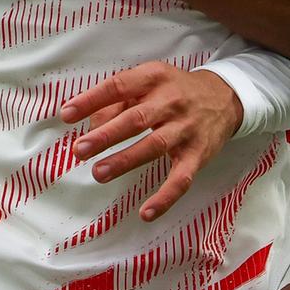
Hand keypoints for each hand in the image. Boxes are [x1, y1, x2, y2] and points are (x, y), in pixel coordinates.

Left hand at [61, 63, 243, 220]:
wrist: (223, 97)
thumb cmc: (174, 89)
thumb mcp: (149, 81)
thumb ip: (119, 99)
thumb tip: (91, 122)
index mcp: (154, 77)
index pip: (118, 86)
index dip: (91, 100)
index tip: (66, 114)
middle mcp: (171, 101)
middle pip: (135, 118)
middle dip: (106, 135)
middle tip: (79, 150)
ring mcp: (186, 129)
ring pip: (154, 146)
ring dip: (125, 160)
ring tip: (99, 172)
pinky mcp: (198, 155)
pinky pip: (181, 179)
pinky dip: (164, 198)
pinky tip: (145, 212)